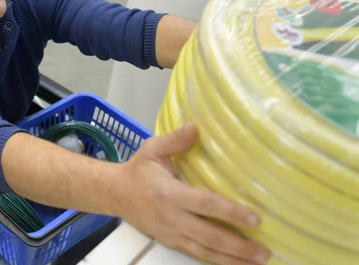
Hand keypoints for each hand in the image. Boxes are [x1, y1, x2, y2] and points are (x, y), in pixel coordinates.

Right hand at [115, 122, 270, 264]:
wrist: (114, 194)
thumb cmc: (137, 170)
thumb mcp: (152, 149)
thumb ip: (174, 140)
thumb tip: (195, 126)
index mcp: (169, 193)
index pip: (205, 204)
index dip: (230, 212)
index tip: (254, 219)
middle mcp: (171, 217)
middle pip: (209, 236)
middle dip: (238, 246)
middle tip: (263, 251)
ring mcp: (170, 234)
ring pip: (205, 251)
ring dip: (231, 259)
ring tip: (256, 262)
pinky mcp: (169, 242)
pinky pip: (195, 254)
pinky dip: (216, 261)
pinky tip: (233, 262)